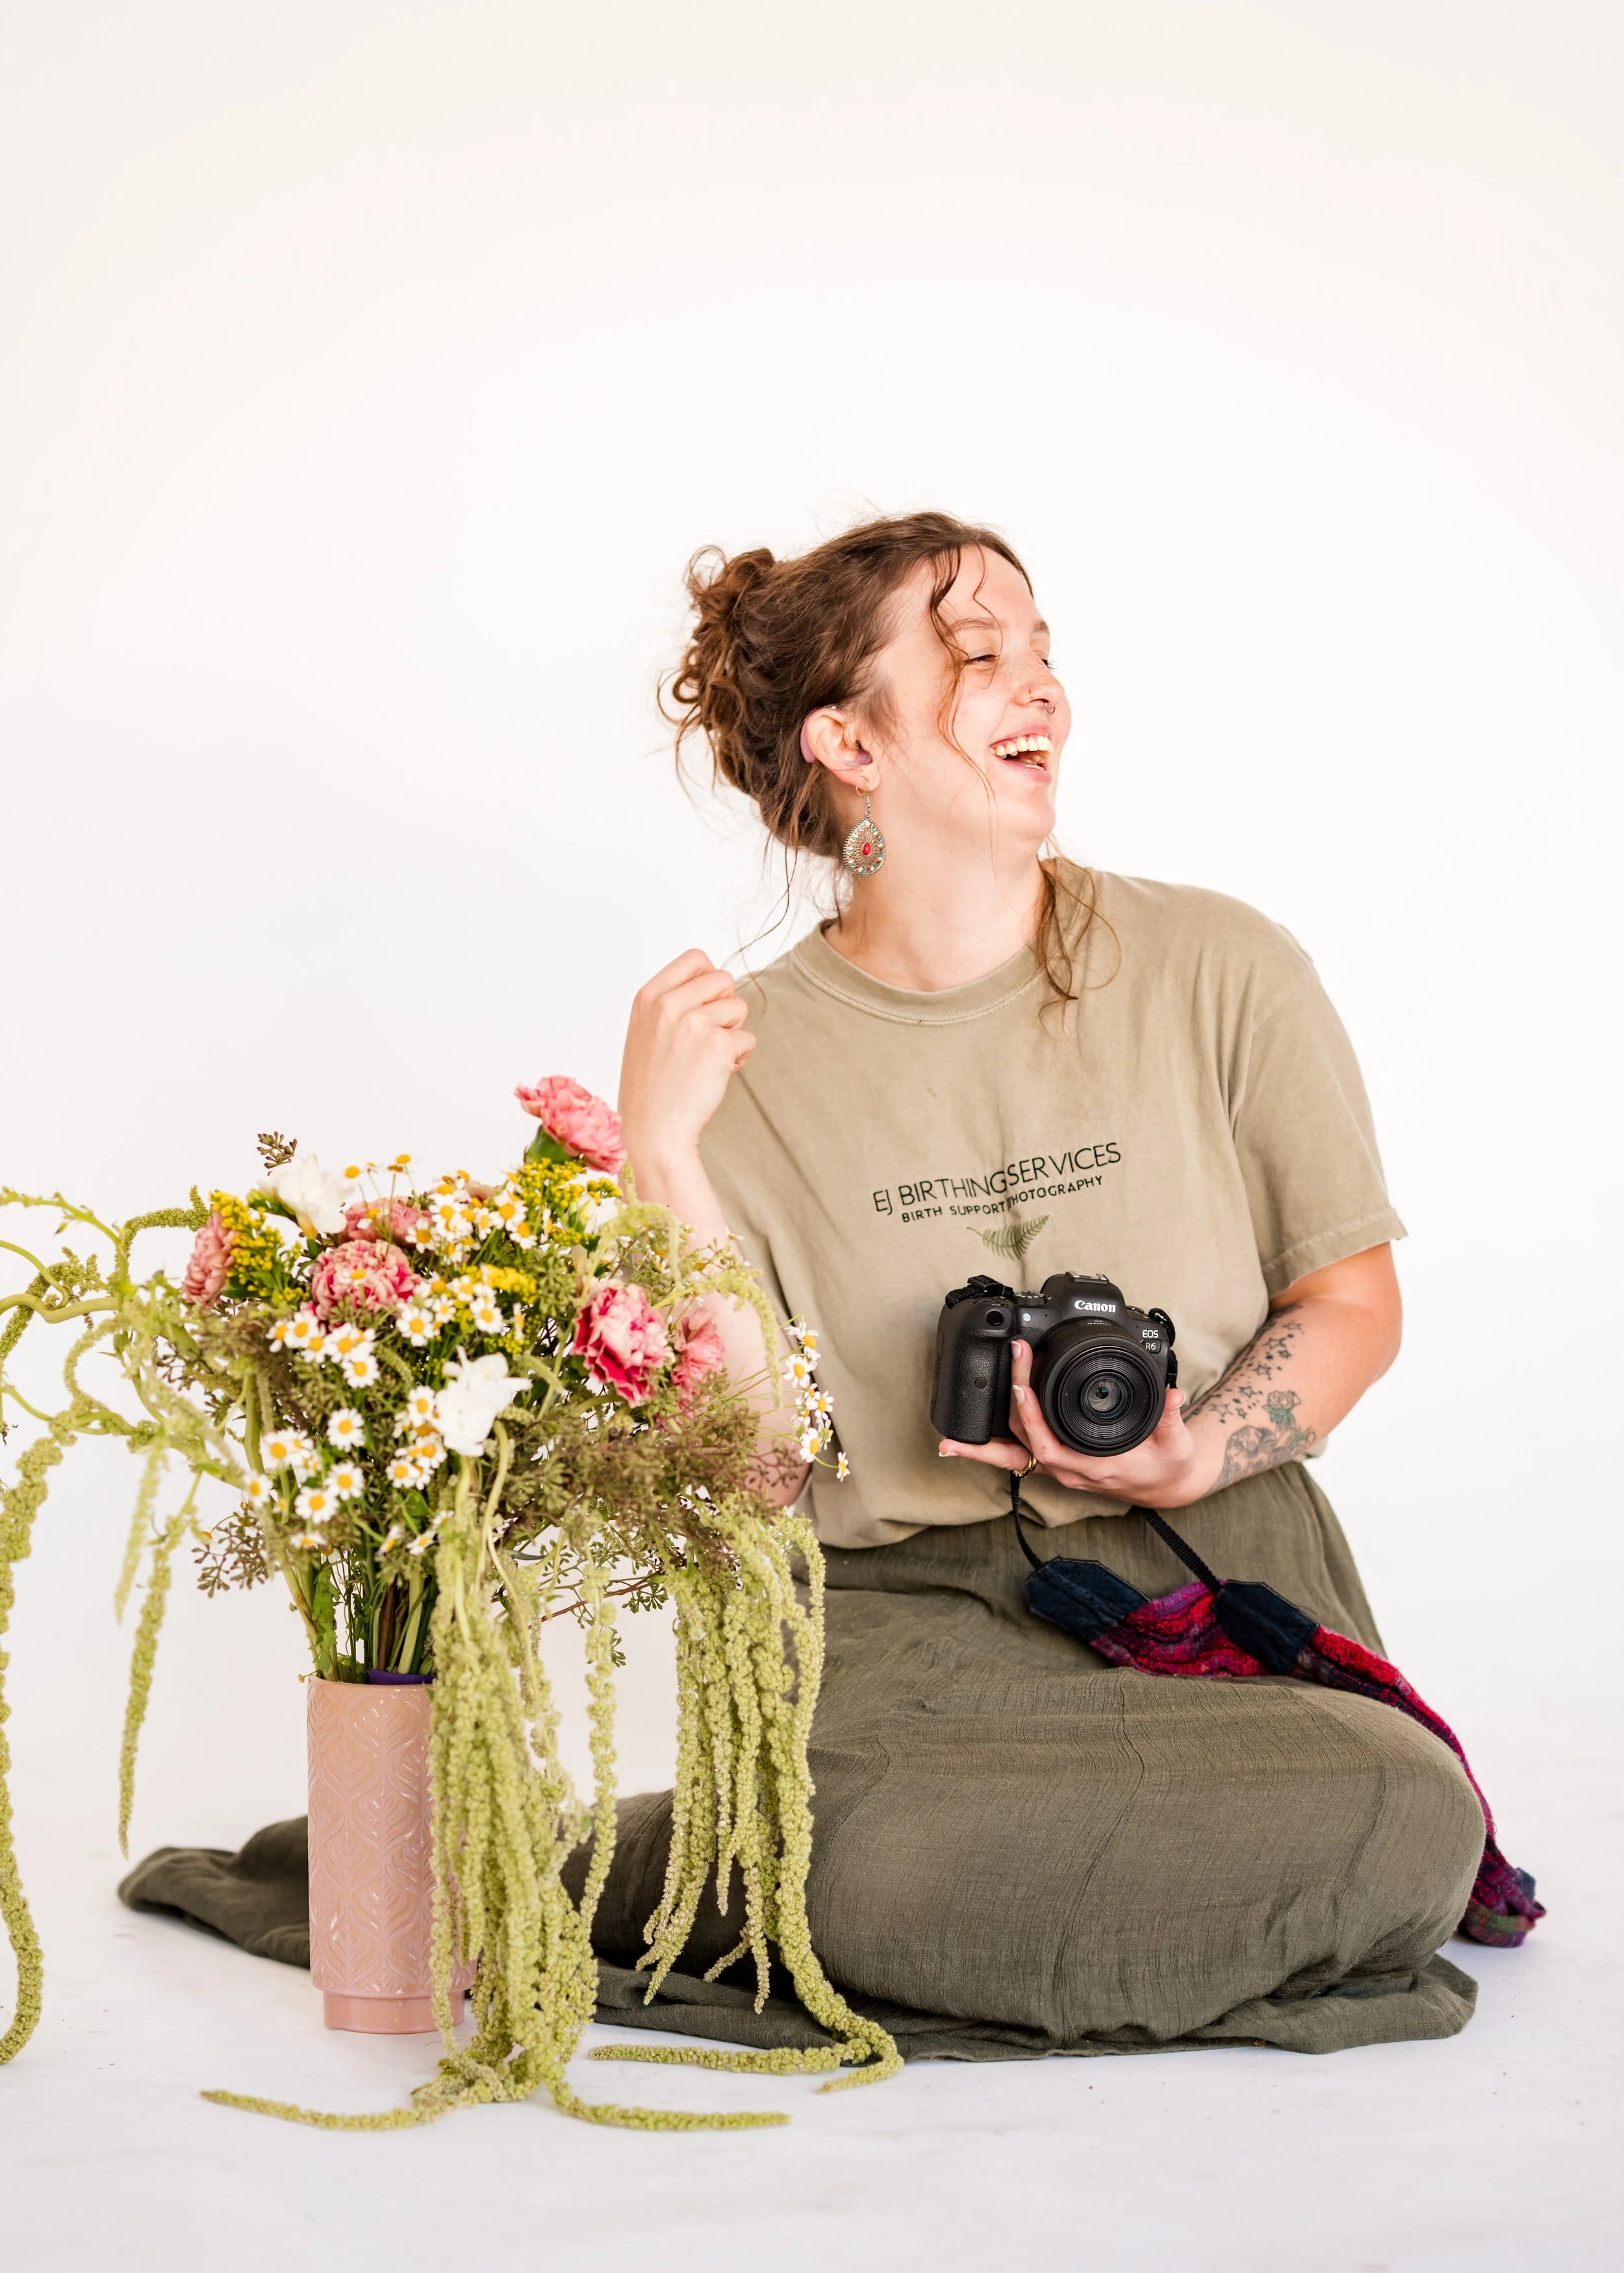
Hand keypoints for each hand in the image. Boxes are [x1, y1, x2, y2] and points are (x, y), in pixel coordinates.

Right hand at [618, 949, 755, 1189]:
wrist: (654, 1132)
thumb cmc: (650, 1087)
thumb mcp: (644, 1032)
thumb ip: (670, 1003)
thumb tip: (712, 979)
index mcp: (648, 997)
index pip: (696, 958)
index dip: (709, 980)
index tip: (704, 1005)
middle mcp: (669, 1005)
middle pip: (724, 979)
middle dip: (725, 1006)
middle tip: (708, 1037)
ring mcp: (693, 1024)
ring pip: (739, 1008)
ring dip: (733, 1033)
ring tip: (709, 1059)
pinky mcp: (718, 1046)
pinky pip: (749, 1039)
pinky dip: (739, 1058)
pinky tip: (716, 1075)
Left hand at [938, 1340, 1222, 1510]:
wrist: (1164, 1485)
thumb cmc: (1166, 1465)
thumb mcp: (1175, 1445)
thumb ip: (1171, 1419)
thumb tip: (1172, 1395)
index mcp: (1093, 1466)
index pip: (1050, 1446)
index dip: (1031, 1418)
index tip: (1022, 1385)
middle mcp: (1069, 1470)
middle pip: (1025, 1442)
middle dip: (1010, 1402)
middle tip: (1010, 1360)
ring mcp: (1059, 1468)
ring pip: (1012, 1458)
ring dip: (980, 1448)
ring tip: (947, 1440)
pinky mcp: (1055, 1461)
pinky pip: (1016, 1458)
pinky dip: (989, 1452)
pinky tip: (963, 1446)